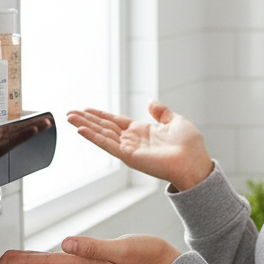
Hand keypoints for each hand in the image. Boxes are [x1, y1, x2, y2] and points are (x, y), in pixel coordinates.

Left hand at [0, 234, 180, 263]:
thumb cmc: (150, 257)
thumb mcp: (122, 249)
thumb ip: (94, 247)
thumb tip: (65, 243)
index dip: (26, 261)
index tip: (4, 259)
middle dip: (27, 261)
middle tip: (5, 258)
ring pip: (60, 263)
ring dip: (40, 260)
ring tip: (24, 256)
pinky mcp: (104, 262)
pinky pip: (73, 260)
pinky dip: (59, 256)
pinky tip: (60, 252)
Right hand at [67, 100, 213, 190]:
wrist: (194, 162)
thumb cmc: (190, 145)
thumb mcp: (175, 121)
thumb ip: (161, 112)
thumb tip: (150, 101)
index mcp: (142, 131)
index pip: (115, 121)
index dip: (100, 115)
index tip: (86, 109)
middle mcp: (132, 140)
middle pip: (104, 127)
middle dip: (87, 119)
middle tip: (69, 112)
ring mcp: (129, 148)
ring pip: (102, 134)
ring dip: (85, 125)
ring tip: (69, 117)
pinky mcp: (129, 156)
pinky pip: (108, 145)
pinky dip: (94, 137)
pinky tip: (81, 130)